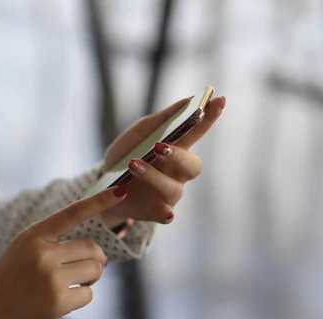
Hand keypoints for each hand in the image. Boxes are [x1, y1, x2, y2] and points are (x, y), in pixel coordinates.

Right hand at [0, 186, 127, 318]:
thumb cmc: (11, 280)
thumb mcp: (24, 248)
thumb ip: (53, 241)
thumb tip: (95, 250)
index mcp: (34, 235)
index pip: (73, 213)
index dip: (99, 201)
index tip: (121, 191)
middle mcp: (43, 253)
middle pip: (92, 248)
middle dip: (96, 259)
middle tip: (84, 270)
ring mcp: (50, 277)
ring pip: (95, 269)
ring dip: (91, 278)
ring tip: (71, 284)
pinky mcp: (58, 301)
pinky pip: (88, 293)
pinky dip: (81, 296)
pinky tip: (63, 300)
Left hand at [102, 96, 225, 225]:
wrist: (103, 184)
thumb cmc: (126, 155)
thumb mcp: (138, 133)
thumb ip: (162, 119)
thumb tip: (189, 100)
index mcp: (176, 148)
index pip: (198, 131)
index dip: (210, 117)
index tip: (219, 100)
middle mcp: (178, 172)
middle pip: (192, 165)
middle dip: (178, 156)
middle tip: (159, 147)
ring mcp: (169, 193)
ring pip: (173, 188)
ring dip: (153, 176)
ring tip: (133, 165)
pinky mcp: (157, 211)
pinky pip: (166, 214)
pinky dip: (165, 213)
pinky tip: (165, 210)